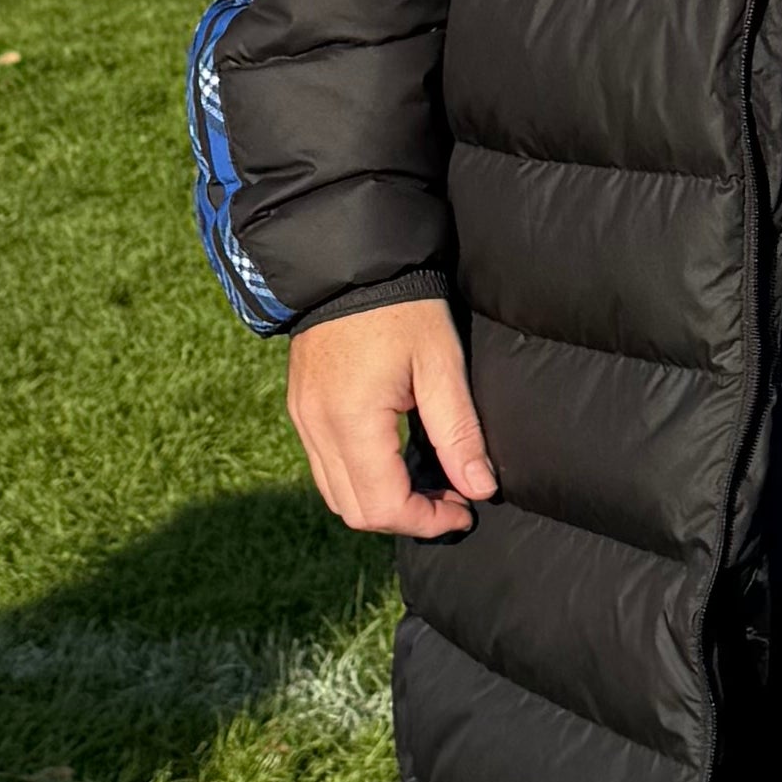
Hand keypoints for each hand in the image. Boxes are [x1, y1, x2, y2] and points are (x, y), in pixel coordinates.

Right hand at [286, 296, 494, 538]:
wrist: (349, 260)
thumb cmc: (403, 305)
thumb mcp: (440, 363)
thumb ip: (458, 431)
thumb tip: (480, 489)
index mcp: (350, 420)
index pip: (383, 506)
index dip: (427, 521)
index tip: (466, 508)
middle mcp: (316, 427)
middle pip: (354, 512)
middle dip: (406, 518)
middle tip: (451, 499)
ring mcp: (302, 419)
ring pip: (336, 495)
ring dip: (382, 502)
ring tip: (428, 484)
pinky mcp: (300, 408)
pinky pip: (325, 467)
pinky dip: (360, 479)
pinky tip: (396, 461)